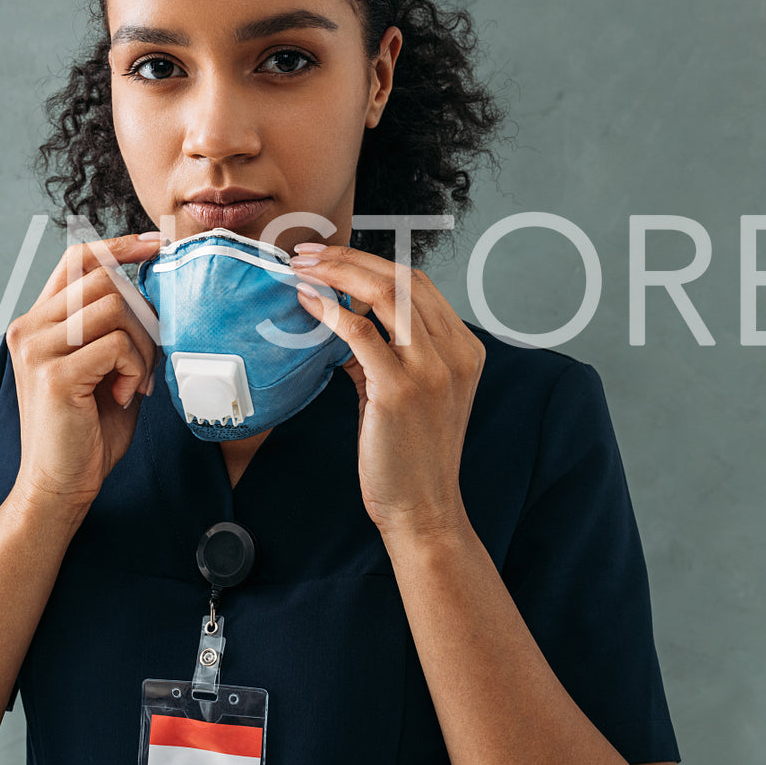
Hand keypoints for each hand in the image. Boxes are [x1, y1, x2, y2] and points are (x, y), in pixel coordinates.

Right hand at [5, 231, 163, 511]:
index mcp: (38, 322)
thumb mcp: (102, 367)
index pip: (77, 258)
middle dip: (141, 313)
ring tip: (133, 381)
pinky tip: (124, 396)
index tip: (156, 244)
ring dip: (140, 346)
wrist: (60, 485)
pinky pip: (115, 345)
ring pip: (113, 308)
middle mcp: (29, 328)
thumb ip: (114, 328)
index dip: (119, 244)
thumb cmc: (88, 430)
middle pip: (103, 278)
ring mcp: (37, 349)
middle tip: (147, 355)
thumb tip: (151, 291)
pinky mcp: (54, 374)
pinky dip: (133, 369)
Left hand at [288, 244, 486, 537]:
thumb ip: (387, 352)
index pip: (418, 284)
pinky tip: (306, 303)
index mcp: (465, 349)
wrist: (423, 510)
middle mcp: (455, 354)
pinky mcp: (400, 391)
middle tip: (306, 254)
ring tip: (300, 269)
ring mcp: (431, 371)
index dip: (371, 262)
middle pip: (402, 279)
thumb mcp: (412, 393)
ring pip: (385, 295)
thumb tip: (340, 316)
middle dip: (349, 258)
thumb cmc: (411, 455)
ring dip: (336, 272)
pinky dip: (330, 310)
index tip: (332, 256)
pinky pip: (360, 332)